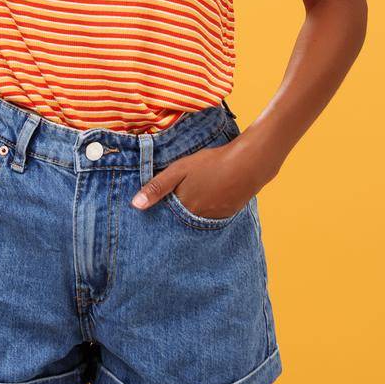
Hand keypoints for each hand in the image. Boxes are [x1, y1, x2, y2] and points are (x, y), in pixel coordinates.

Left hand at [131, 134, 271, 218]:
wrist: (249, 164)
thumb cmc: (211, 163)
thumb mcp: (180, 169)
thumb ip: (157, 186)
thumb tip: (135, 205)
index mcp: (183, 207)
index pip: (165, 216)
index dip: (160, 210)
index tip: (153, 209)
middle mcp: (197, 218)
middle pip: (180, 220)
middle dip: (174, 214)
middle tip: (178, 197)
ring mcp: (213, 218)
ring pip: (195, 219)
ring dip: (191, 212)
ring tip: (193, 195)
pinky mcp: (226, 215)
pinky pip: (210, 217)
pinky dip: (206, 209)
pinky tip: (208, 196)